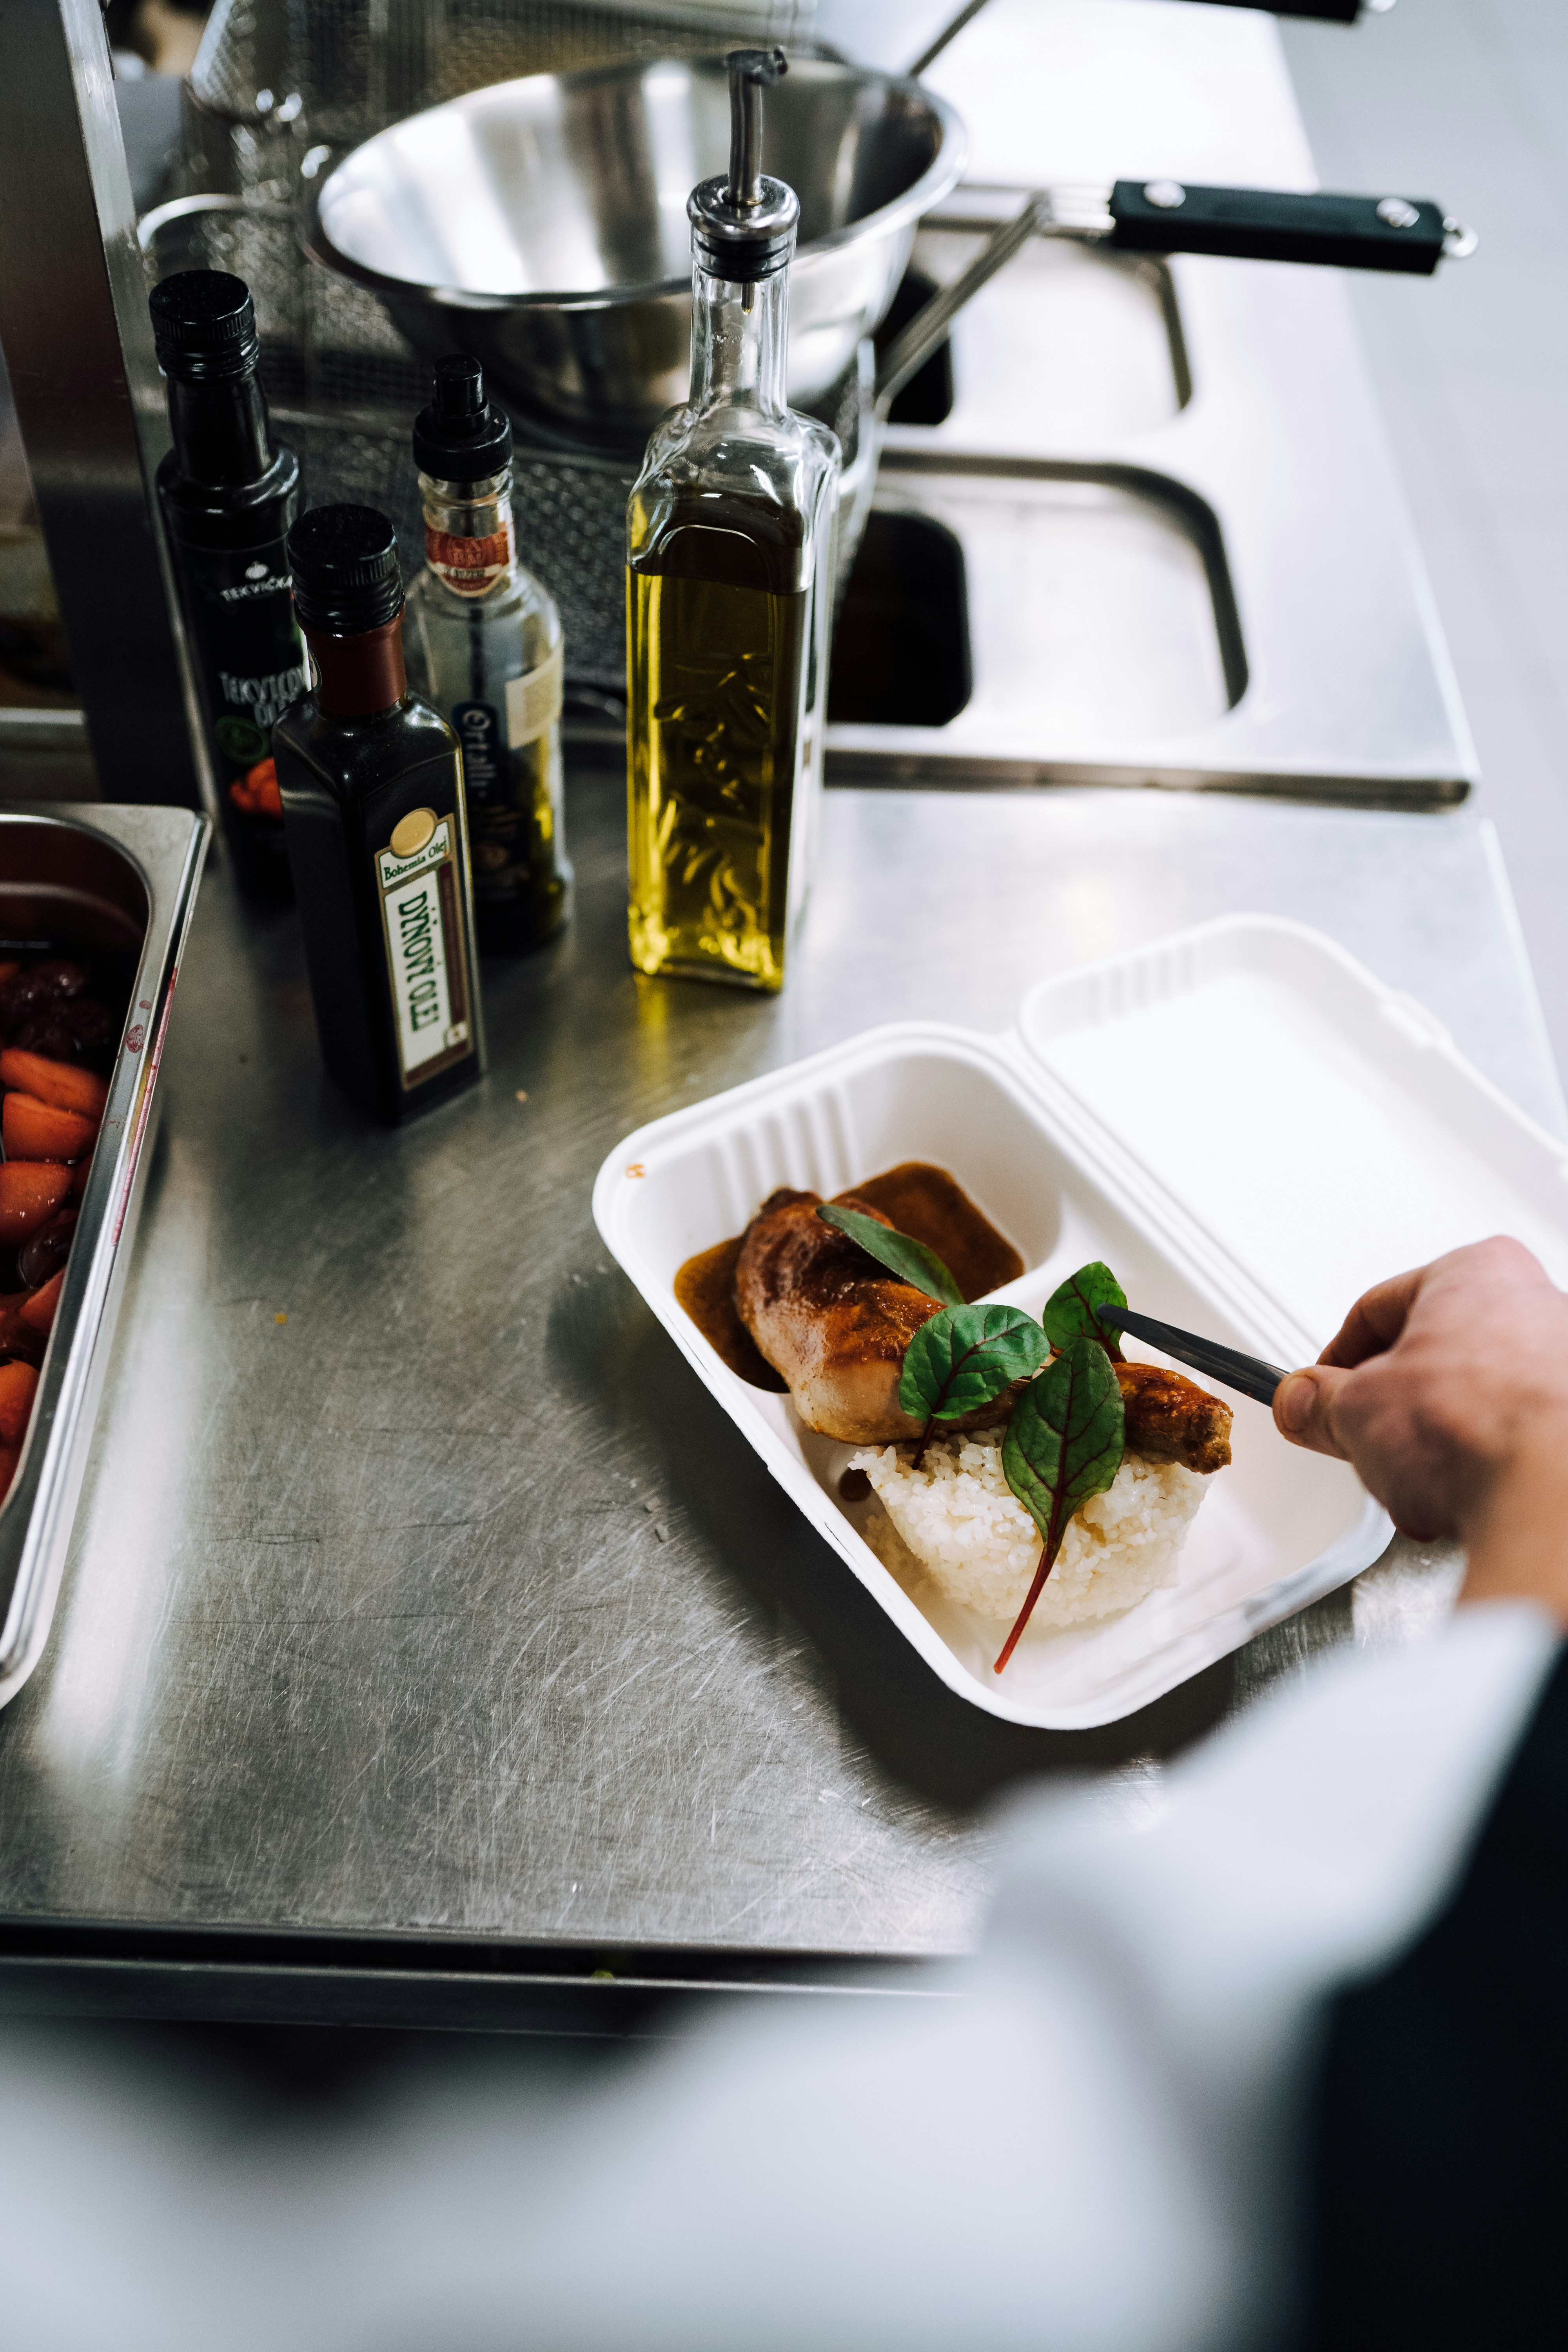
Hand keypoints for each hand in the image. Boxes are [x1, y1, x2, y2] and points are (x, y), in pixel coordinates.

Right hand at [1272, 1237, 1567, 1616]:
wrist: (1551, 1501)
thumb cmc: (1477, 1430)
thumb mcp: (1355, 1413)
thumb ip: (1316, 1403)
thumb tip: (1303, 1403)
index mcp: (1478, 1270)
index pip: (1377, 1310)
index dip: (1335, 1362)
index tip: (1321, 1394)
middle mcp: (1538, 1304)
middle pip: (1435, 1355)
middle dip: (1396, 1409)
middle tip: (1368, 1443)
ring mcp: (1567, 1363)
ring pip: (1478, 1400)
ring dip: (1440, 1443)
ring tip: (1420, 1483)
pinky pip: (1518, 1435)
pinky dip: (1487, 1464)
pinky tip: (1467, 1497)